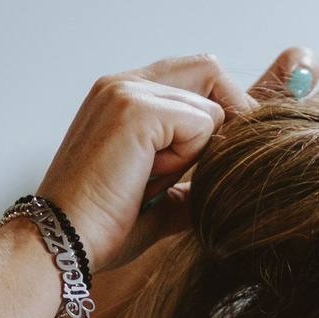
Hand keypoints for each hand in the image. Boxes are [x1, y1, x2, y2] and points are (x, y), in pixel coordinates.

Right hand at [37, 47, 318, 270]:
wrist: (62, 247)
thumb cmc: (106, 227)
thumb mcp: (168, 195)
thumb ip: (202, 173)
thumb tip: (251, 172)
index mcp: (127, 96)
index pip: (200, 73)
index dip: (230, 104)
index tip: (256, 126)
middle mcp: (124, 83)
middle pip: (211, 71)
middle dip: (229, 115)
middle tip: (205, 165)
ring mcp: (127, 91)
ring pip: (211, 105)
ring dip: (199, 151)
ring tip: (156, 180)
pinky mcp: (134, 108)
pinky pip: (202, 124)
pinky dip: (188, 158)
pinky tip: (150, 179)